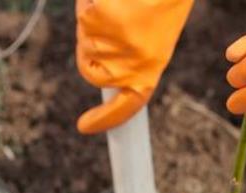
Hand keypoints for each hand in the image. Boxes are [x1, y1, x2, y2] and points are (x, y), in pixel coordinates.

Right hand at [75, 0, 192, 133]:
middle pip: (90, 70)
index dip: (105, 119)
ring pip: (84, 38)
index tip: (85, 127)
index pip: (127, 106)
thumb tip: (102, 73)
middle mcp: (131, 64)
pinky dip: (91, 2)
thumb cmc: (162, 1)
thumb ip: (130, 60)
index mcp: (150, 70)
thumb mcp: (152, 37)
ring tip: (119, 3)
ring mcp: (114, 44)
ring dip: (93, 19)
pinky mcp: (100, 20)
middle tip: (110, 23)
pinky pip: (83, 13)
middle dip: (89, 50)